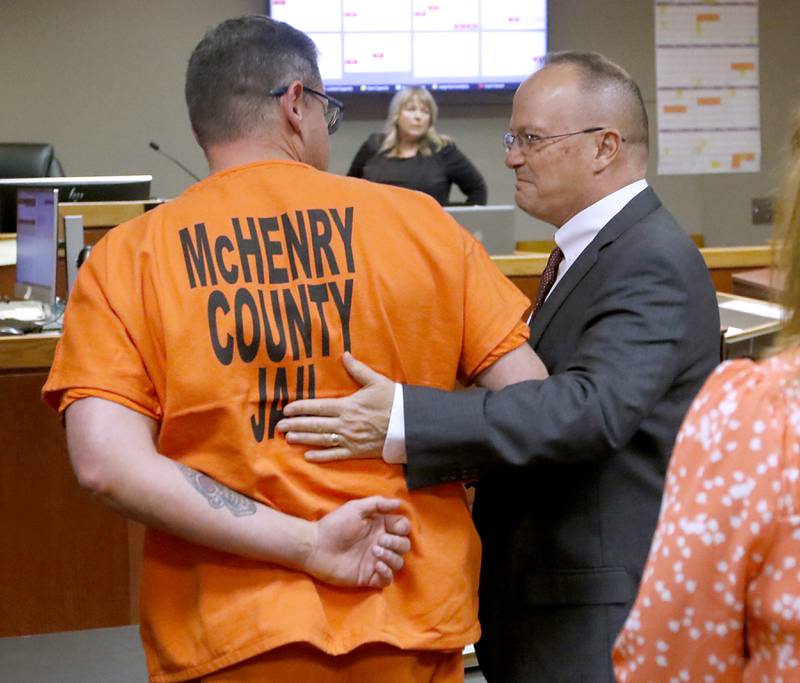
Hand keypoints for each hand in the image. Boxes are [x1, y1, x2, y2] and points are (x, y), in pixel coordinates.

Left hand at [277, 352, 394, 462]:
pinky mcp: (357, 451)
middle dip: (295, 425)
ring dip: (303, 439)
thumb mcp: (376, 381)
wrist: (408, 425)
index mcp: (347, 406)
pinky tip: (308, 456)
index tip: (287, 409)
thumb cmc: (393, 401)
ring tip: (288, 438)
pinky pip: (335, 455)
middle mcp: (344, 423)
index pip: (317, 407)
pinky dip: (321, 456)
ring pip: (321, 440)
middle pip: (314, 425)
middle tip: (279, 426)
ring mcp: (350, 439)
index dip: (300, 408)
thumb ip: (358, 369)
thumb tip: (344, 355)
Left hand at [303, 496, 410, 587]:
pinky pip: (388, 579)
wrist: (315, 547)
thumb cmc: (334, 525)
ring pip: (398, 562)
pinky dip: (387, 573)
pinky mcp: (369, 576)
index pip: (403, 528)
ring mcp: (375, 561)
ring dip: (391, 557)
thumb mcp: (355, 508)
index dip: (402, 528)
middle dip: (396, 543)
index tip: (391, 528)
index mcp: (379, 526)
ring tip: (374, 552)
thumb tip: (399, 503)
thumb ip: (378, 503)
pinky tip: (376, 566)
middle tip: (379, 541)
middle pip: (404, 545)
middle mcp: (380, 543)